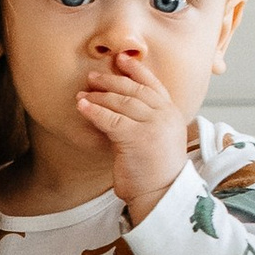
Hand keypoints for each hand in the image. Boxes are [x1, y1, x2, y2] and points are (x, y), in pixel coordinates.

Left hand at [76, 39, 188, 221]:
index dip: (136, 70)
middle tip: (93, 77)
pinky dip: (94, 111)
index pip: (153, 85)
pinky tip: (81, 107)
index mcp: (172, 114)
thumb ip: (146, 122)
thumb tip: (120, 108)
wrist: (160, 194)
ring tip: (82, 94)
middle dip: (112, 81)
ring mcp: (153, 125)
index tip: (121, 60)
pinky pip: (111, 118)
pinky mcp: (137, 137)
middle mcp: (165, 116)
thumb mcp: (156, 140)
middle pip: (135, 89)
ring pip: (122, 102)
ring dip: (99, 96)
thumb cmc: (154, 173)